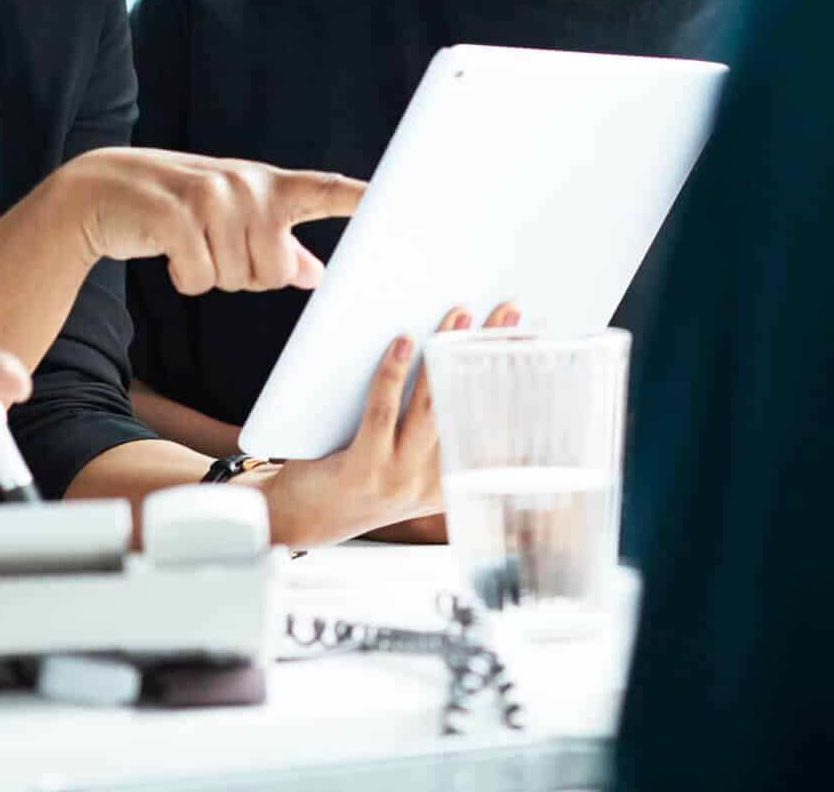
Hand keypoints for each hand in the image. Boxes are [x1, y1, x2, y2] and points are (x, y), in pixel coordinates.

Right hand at [53, 147, 365, 295]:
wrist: (101, 189)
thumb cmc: (179, 207)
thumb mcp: (233, 218)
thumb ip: (279, 244)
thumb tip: (318, 275)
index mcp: (268, 185)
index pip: (323, 191)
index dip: (360, 199)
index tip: (396, 200)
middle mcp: (245, 185)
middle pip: (276, 272)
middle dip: (246, 275)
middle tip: (215, 246)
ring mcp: (210, 197)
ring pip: (238, 279)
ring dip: (211, 275)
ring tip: (190, 242)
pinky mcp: (174, 216)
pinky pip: (199, 278)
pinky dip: (183, 277)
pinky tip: (168, 250)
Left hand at [259, 301, 519, 546]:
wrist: (300, 519)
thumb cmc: (351, 478)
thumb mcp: (405, 466)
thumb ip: (432, 432)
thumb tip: (453, 361)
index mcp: (449, 481)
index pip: (493, 428)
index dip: (517, 384)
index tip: (533, 347)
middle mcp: (429, 483)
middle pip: (469, 408)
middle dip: (490, 355)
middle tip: (508, 314)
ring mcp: (398, 479)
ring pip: (430, 407)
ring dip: (446, 355)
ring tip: (459, 316)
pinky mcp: (363, 470)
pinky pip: (383, 411)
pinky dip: (394, 373)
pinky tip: (403, 342)